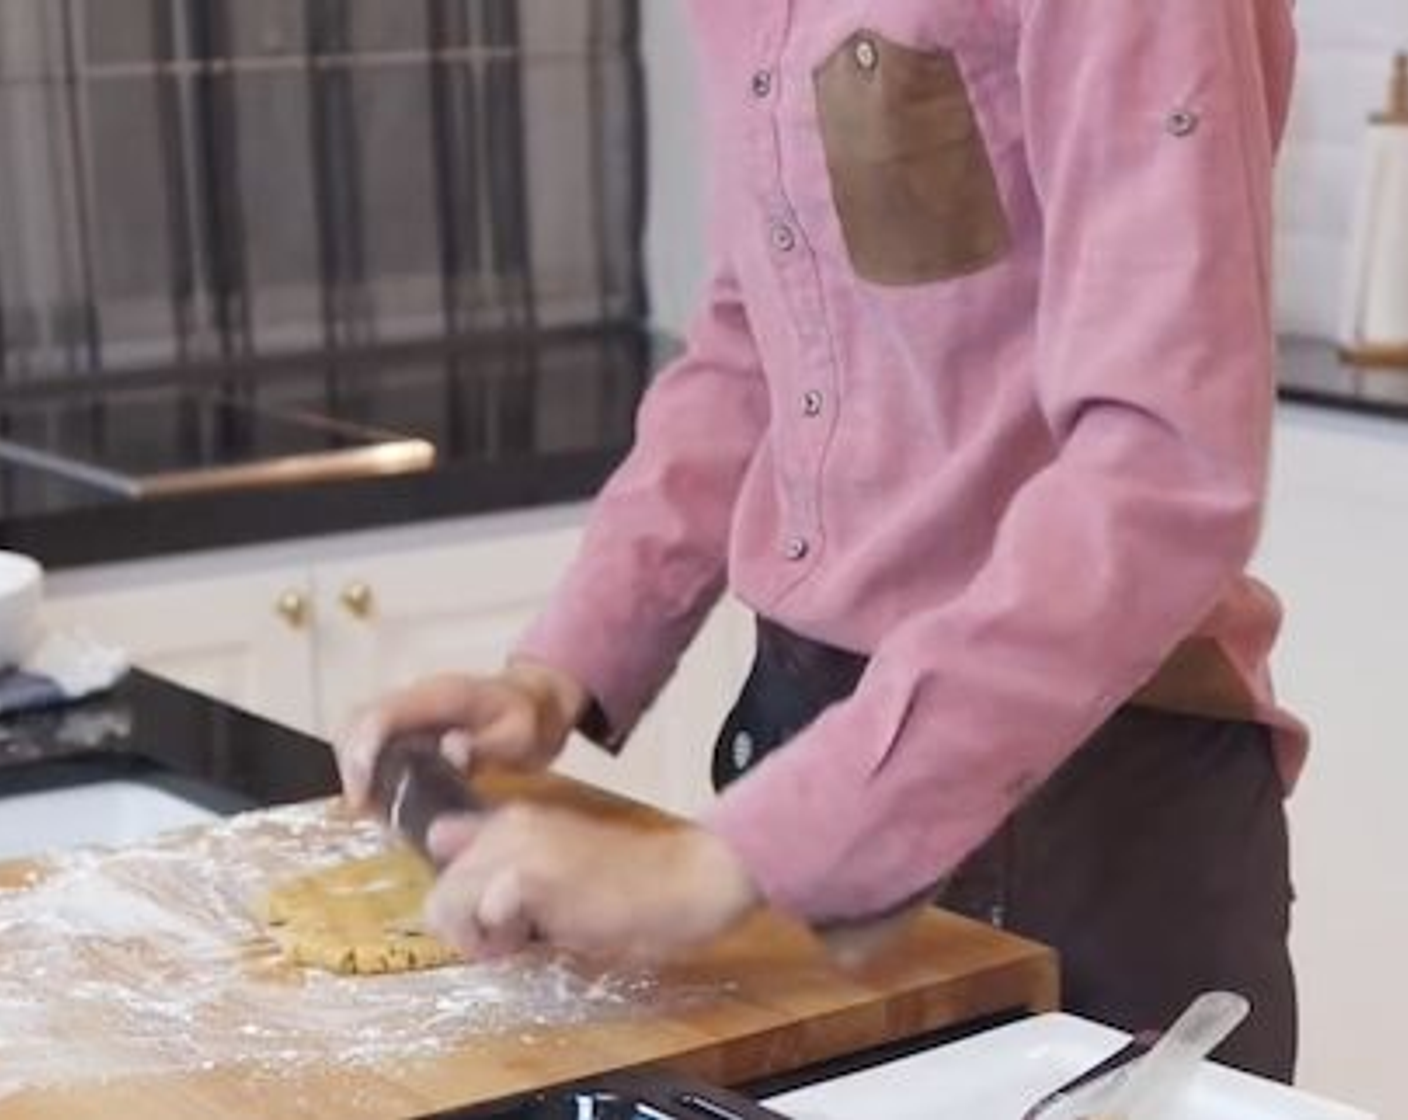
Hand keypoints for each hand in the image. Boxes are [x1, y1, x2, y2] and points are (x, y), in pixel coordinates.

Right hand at [334, 660, 588, 809]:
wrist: (534, 702)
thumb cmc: (527, 720)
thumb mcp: (520, 734)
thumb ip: (488, 744)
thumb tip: (451, 751)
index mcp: (441, 695)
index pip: (382, 715)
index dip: (363, 753)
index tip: (362, 795)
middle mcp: (415, 696)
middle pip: (356, 721)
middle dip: (351, 765)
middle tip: (365, 807)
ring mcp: (407, 707)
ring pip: (356, 729)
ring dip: (353, 767)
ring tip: (371, 806)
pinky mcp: (405, 722)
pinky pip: (369, 739)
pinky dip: (364, 767)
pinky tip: (379, 797)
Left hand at [422, 808, 761, 961]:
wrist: (683, 881)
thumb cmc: (631, 885)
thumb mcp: (558, 864)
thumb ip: (505, 861)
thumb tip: (442, 846)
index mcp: (513, 820)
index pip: (441, 843)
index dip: (457, 893)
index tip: (490, 913)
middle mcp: (506, 825)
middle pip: (438, 890)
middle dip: (470, 927)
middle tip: (520, 936)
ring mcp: (515, 847)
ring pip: (445, 903)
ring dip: (480, 935)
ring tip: (526, 939)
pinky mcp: (528, 876)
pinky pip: (481, 917)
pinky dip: (502, 940)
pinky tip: (542, 937)